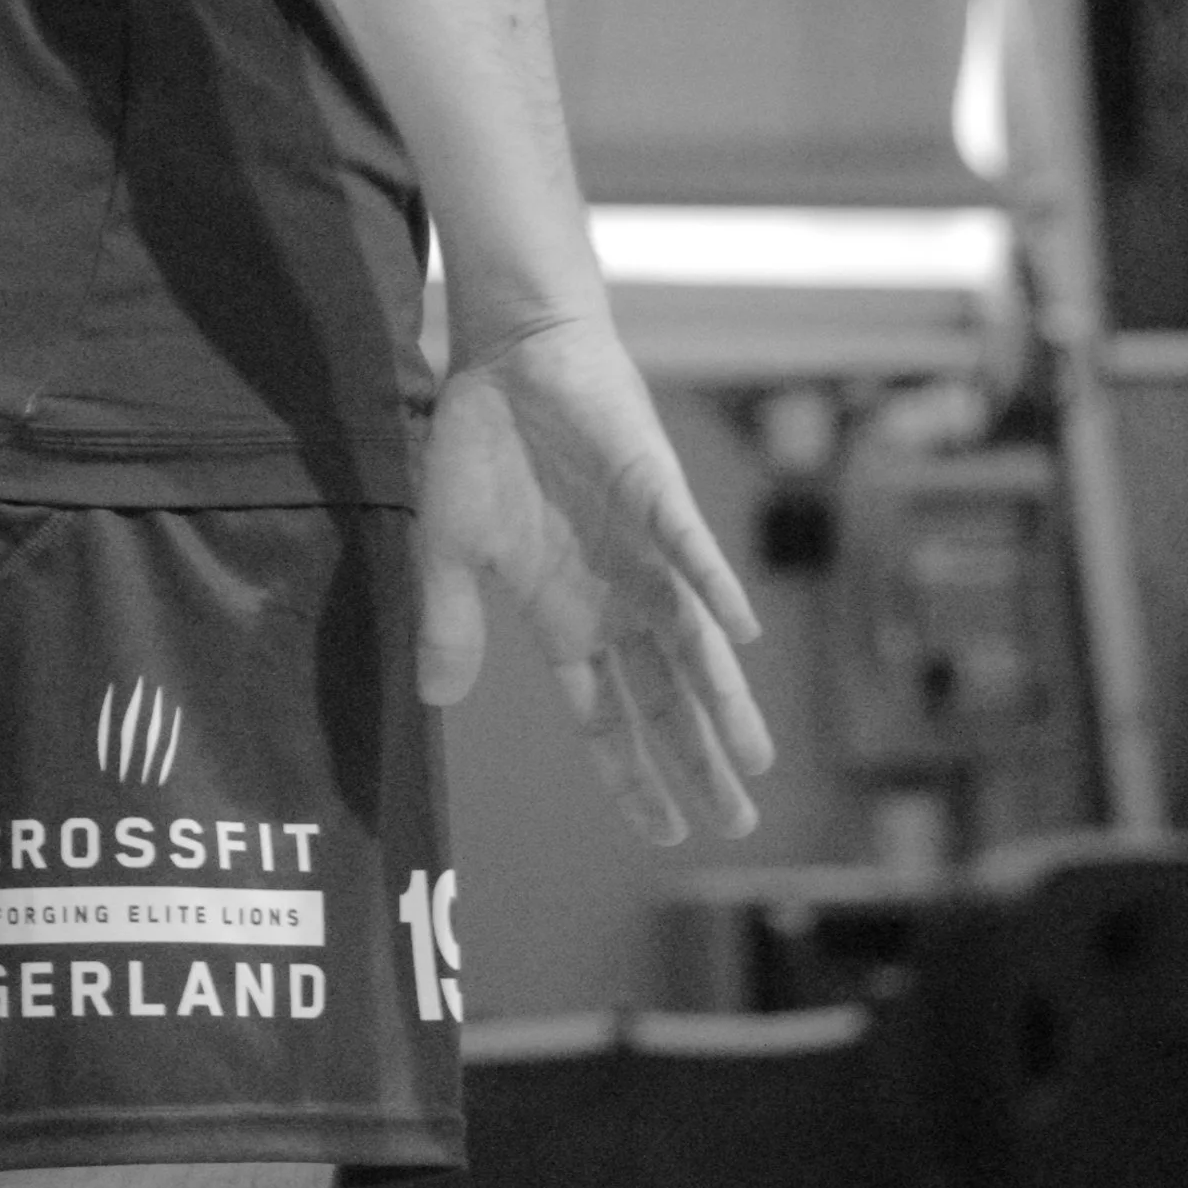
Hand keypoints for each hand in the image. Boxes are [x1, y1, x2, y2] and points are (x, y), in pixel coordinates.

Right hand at [412, 312, 773, 844]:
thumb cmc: (481, 448)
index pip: (607, 716)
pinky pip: (690, 551)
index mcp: (564, 619)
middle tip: (737, 824)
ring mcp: (642, 552)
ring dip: (722, 699)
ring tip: (754, 759)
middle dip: (698, 761)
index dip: (634, 774)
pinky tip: (739, 632)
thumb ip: (449, 622)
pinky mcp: (656, 495)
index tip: (666, 831)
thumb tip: (433, 702)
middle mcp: (615, 599)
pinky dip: (713, 588)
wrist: (511, 356)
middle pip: (663, 696)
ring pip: (691, 642)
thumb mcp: (448, 548)